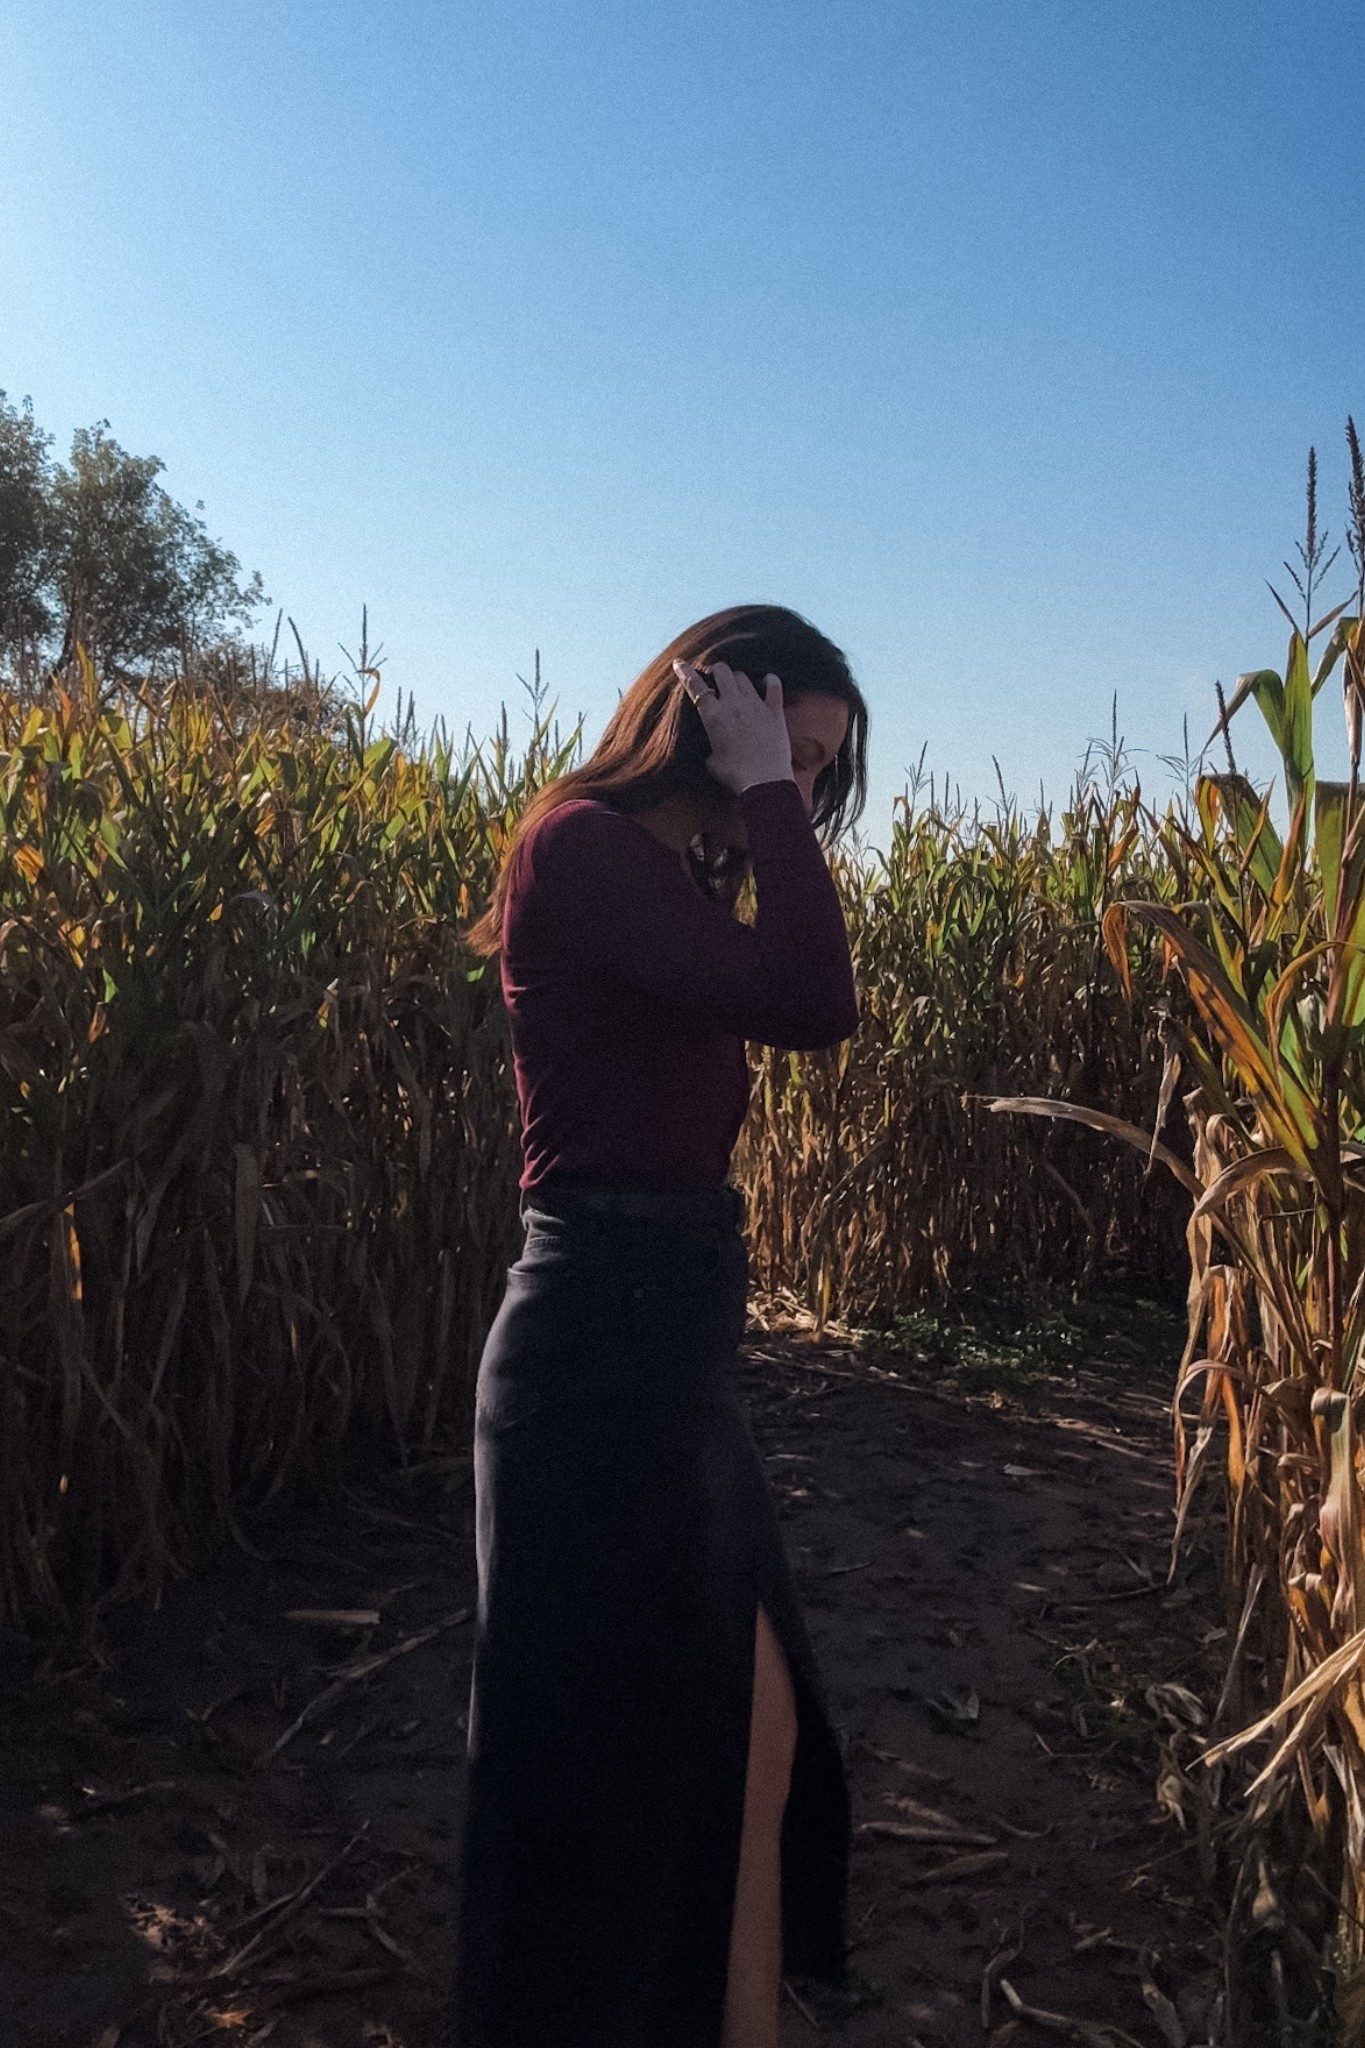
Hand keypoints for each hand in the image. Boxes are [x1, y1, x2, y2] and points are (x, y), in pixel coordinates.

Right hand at [673, 658, 795, 797]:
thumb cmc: (734, 775)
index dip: (685, 672)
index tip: (680, 663)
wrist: (764, 782)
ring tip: (737, 687)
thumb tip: (713, 741)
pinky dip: (770, 680)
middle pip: (722, 670)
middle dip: (716, 671)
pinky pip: (774, 685)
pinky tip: (767, 681)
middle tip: (715, 680)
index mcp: (713, 715)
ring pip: (743, 676)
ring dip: (737, 679)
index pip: (695, 686)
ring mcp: (755, 704)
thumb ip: (710, 743)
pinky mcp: (774, 710)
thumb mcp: (710, 760)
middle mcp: (733, 704)